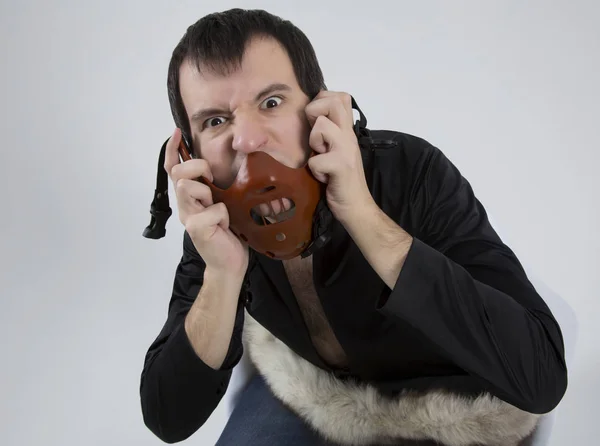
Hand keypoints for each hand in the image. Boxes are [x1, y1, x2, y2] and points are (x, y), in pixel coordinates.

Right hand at [164, 128, 248, 274]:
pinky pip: (213, 209)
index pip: (173, 169)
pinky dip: (224, 215)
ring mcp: (188, 218)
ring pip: (188, 186)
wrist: (230, 263)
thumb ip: (215, 188)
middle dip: (196, 168)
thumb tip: (221, 164)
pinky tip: (225, 227)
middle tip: (212, 181)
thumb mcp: (223, 204)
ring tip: (219, 209)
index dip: (173, 150)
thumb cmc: (229, 234)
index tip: (177, 132)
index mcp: (189, 198)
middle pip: (179, 173)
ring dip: (208, 193)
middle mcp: (184, 206)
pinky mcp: (197, 228)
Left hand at [305, 90, 373, 222]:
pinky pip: (316, 160)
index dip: (323, 99)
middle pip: (334, 102)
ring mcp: (346, 150)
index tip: (315, 119)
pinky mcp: (340, 167)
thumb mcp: (335, 151)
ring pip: (321, 126)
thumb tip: (310, 118)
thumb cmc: (342, 181)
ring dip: (313, 143)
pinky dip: (315, 170)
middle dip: (314, 111)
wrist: (356, 207)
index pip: (341, 97)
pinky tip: (323, 177)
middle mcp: (349, 136)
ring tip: (320, 157)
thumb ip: (328, 135)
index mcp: (347, 131)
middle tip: (314, 134)